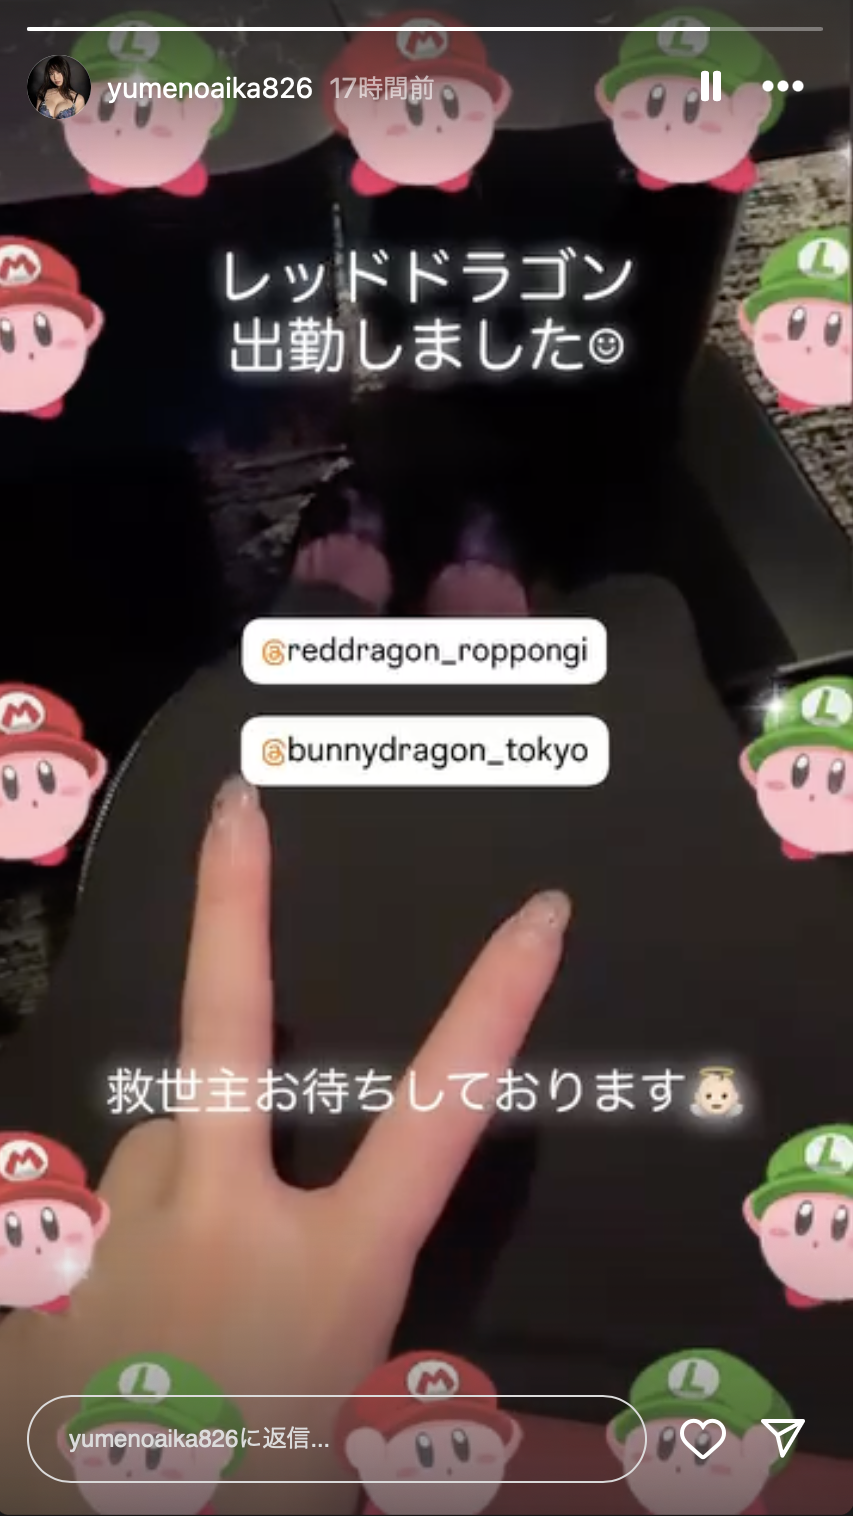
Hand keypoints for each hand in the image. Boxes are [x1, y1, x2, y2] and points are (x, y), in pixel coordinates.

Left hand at [0, 776, 569, 1513]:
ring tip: (172, 1310)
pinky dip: (129, 1239)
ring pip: (164, 1153)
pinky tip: (119, 1324)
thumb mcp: (337, 1414)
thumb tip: (315, 1264)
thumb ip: (336, 1316)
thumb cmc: (238, 1483)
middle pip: (225, 1044)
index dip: (495, 1005)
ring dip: (181, 1189)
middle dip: (232, 904)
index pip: (437, 1114)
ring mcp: (119, 1224)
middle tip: (235, 804)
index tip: (538, 915)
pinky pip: (111, 1207)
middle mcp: (220, 1217)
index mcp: (327, 1267)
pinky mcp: (55, 1246)